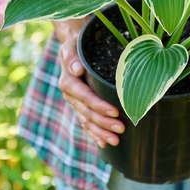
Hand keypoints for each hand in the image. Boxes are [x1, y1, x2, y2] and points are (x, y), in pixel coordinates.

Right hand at [56, 19, 125, 147]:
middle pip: (87, 113)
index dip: (99, 106)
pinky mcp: (80, 107)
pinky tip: (104, 144)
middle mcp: (71, 96)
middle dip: (104, 123)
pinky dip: (95, 134)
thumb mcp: (72, 46)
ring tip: (116, 141)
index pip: (85, 97)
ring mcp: (75, 104)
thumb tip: (77, 69)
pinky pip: (86, 123)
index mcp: (68, 82)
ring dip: (101, 132)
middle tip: (121, 128)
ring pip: (87, 122)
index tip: (115, 111)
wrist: (74, 48)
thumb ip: (72, 56)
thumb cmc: (77, 45)